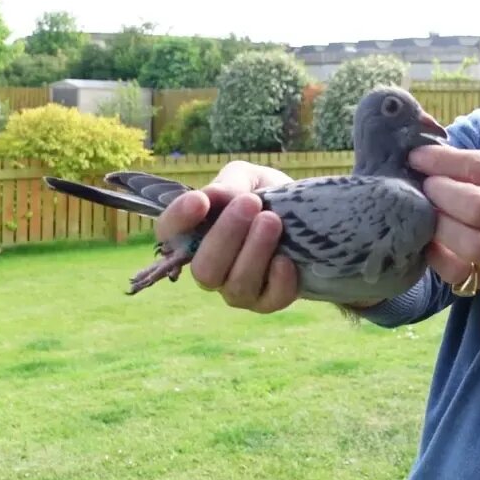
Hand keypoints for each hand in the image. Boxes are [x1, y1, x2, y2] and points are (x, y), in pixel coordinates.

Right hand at [154, 161, 300, 312]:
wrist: (310, 216)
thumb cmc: (268, 197)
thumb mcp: (250, 178)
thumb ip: (230, 183)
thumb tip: (213, 196)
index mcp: (195, 235)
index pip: (169, 233)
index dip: (178, 220)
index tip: (199, 201)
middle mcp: (211, 268)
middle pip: (203, 269)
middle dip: (225, 235)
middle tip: (250, 203)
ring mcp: (238, 289)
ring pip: (236, 285)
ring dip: (254, 252)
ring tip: (272, 220)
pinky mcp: (269, 301)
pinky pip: (268, 300)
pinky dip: (278, 279)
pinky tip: (286, 258)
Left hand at [407, 144, 479, 292]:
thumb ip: (472, 164)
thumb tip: (421, 153)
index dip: (443, 162)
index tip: (416, 158)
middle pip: (478, 207)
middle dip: (441, 194)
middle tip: (423, 188)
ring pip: (471, 244)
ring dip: (439, 227)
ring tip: (424, 214)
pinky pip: (459, 272)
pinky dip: (437, 256)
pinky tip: (429, 241)